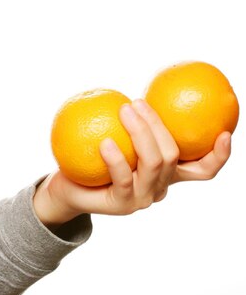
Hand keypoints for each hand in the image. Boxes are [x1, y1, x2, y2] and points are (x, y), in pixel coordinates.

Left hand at [33, 99, 231, 228]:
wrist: (69, 187)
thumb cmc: (93, 156)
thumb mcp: (116, 135)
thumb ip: (131, 120)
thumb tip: (139, 90)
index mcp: (166, 172)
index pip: (202, 168)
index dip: (219, 155)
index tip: (224, 132)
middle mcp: (160, 186)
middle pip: (173, 155)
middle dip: (159, 125)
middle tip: (138, 101)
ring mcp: (143, 197)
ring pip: (154, 163)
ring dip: (140, 133)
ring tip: (124, 110)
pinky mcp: (122, 204)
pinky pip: (123, 178)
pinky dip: (116, 158)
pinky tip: (105, 141)